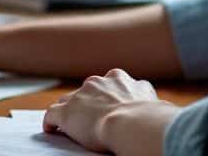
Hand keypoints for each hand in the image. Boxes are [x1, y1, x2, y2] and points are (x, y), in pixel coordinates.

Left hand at [43, 69, 178, 154]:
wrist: (132, 123)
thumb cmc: (147, 116)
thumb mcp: (151, 100)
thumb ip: (146, 97)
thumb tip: (157, 105)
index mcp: (118, 78)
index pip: (108, 84)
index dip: (107, 97)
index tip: (109, 106)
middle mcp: (98, 82)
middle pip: (87, 90)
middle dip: (88, 102)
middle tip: (91, 119)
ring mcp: (80, 96)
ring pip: (68, 100)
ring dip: (70, 111)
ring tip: (71, 126)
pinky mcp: (66, 112)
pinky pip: (52, 115)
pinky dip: (51, 123)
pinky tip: (52, 130)